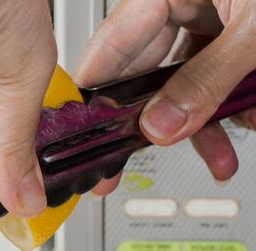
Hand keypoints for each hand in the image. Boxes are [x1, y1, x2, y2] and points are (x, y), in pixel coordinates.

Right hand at [73, 0, 254, 195]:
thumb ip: (207, 80)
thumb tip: (163, 124)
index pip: (110, 47)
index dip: (93, 93)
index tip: (86, 132)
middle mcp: (184, 1)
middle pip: (148, 71)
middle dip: (158, 119)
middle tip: (132, 160)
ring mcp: (212, 15)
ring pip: (188, 79)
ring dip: (206, 121)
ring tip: (221, 154)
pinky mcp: (237, 29)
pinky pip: (220, 73)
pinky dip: (234, 101)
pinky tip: (250, 118)